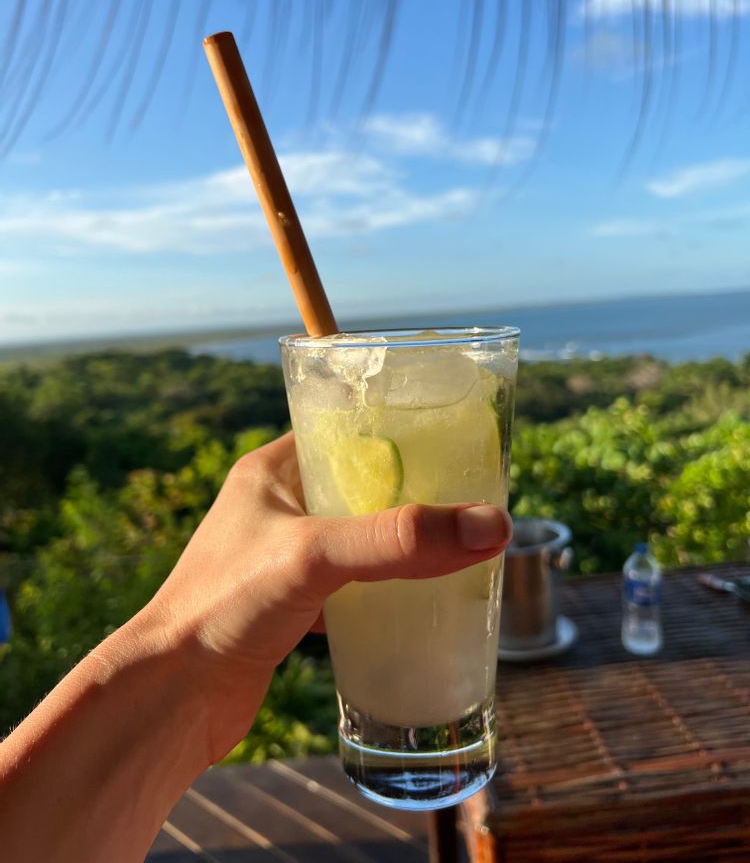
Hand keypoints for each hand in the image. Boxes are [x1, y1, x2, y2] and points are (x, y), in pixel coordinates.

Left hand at [149, 431, 511, 761]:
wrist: (173, 697)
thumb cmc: (224, 606)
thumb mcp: (316, 556)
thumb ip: (399, 540)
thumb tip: (492, 525)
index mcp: (272, 470)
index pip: (344, 432)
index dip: (398, 433)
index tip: (453, 443)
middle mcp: (279, 507)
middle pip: (363, 489)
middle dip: (413, 497)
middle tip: (468, 502)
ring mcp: (285, 559)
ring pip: (361, 540)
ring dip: (401, 547)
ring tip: (456, 548)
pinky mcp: (292, 605)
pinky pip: (352, 586)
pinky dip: (384, 590)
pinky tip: (420, 600)